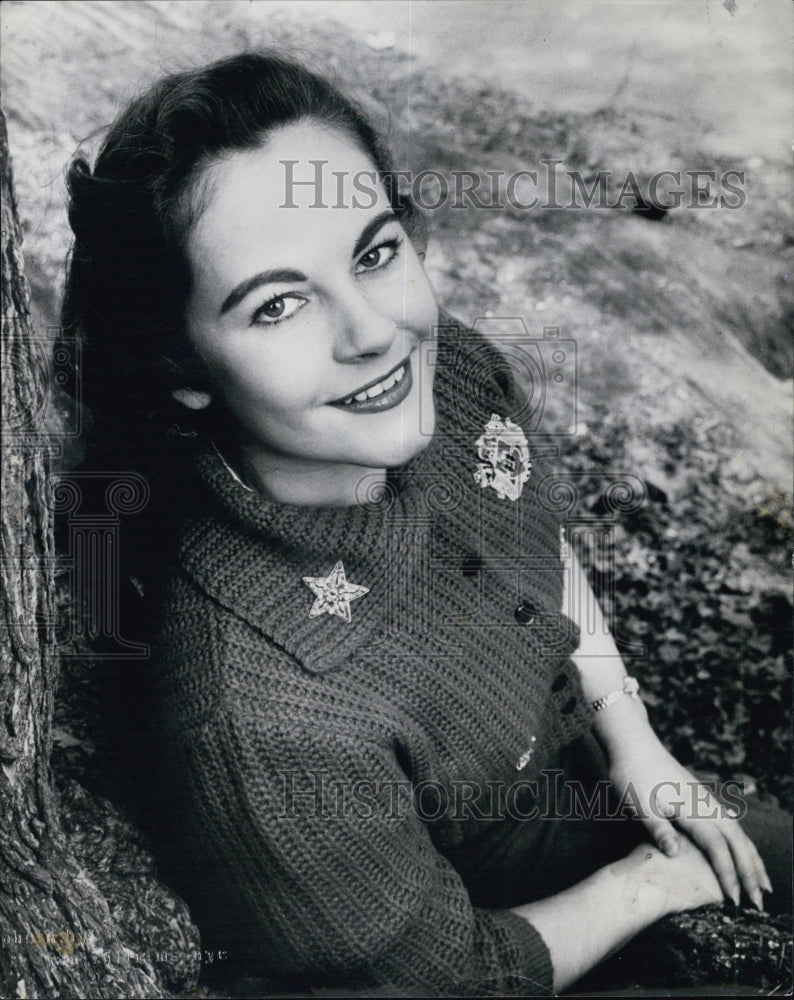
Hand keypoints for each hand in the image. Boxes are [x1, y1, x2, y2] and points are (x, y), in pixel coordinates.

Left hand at [608, 732, 771, 910]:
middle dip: (751, 871)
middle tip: (761, 901)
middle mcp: (705, 803)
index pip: (717, 846)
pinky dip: (741, 842)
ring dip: (751, 857)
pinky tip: (744, 849)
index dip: (727, 873)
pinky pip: (729, 824)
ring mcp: (705, 798)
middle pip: (737, 840)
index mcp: (692, 808)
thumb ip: (657, 828)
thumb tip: (675, 854)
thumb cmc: (631, 774)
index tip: (735, 900)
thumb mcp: (638, 803)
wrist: (632, 742)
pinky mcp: (700, 796)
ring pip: (737, 831)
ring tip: (764, 882)